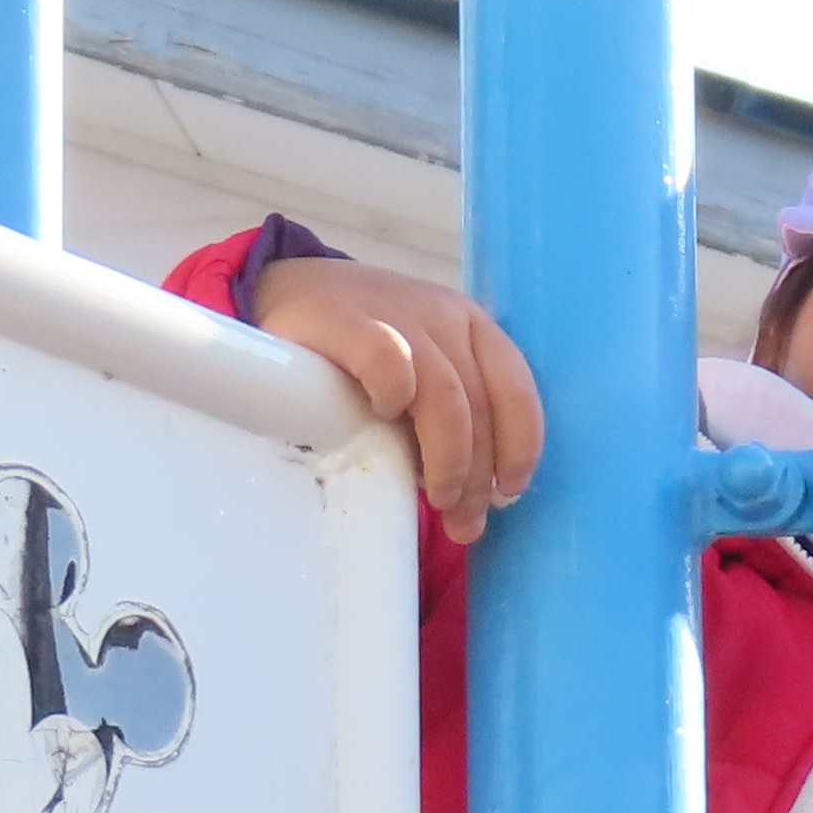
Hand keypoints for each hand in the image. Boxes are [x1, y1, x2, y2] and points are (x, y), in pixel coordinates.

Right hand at [259, 253, 547, 542]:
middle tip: (464, 522)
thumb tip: (473, 504)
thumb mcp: (419, 377)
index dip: (520, 447)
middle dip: (478, 476)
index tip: (508, 493)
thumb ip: (448, 423)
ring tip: (436, 499)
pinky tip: (381, 420)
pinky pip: (388, 363)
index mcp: (472, 327)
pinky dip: (394, 397)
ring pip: (446, 399)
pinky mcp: (350, 320)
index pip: (516, 390)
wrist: (292, 290)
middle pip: (481, 406)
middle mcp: (445, 316)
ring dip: (449, 460)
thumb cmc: (361, 351)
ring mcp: (400, 314)